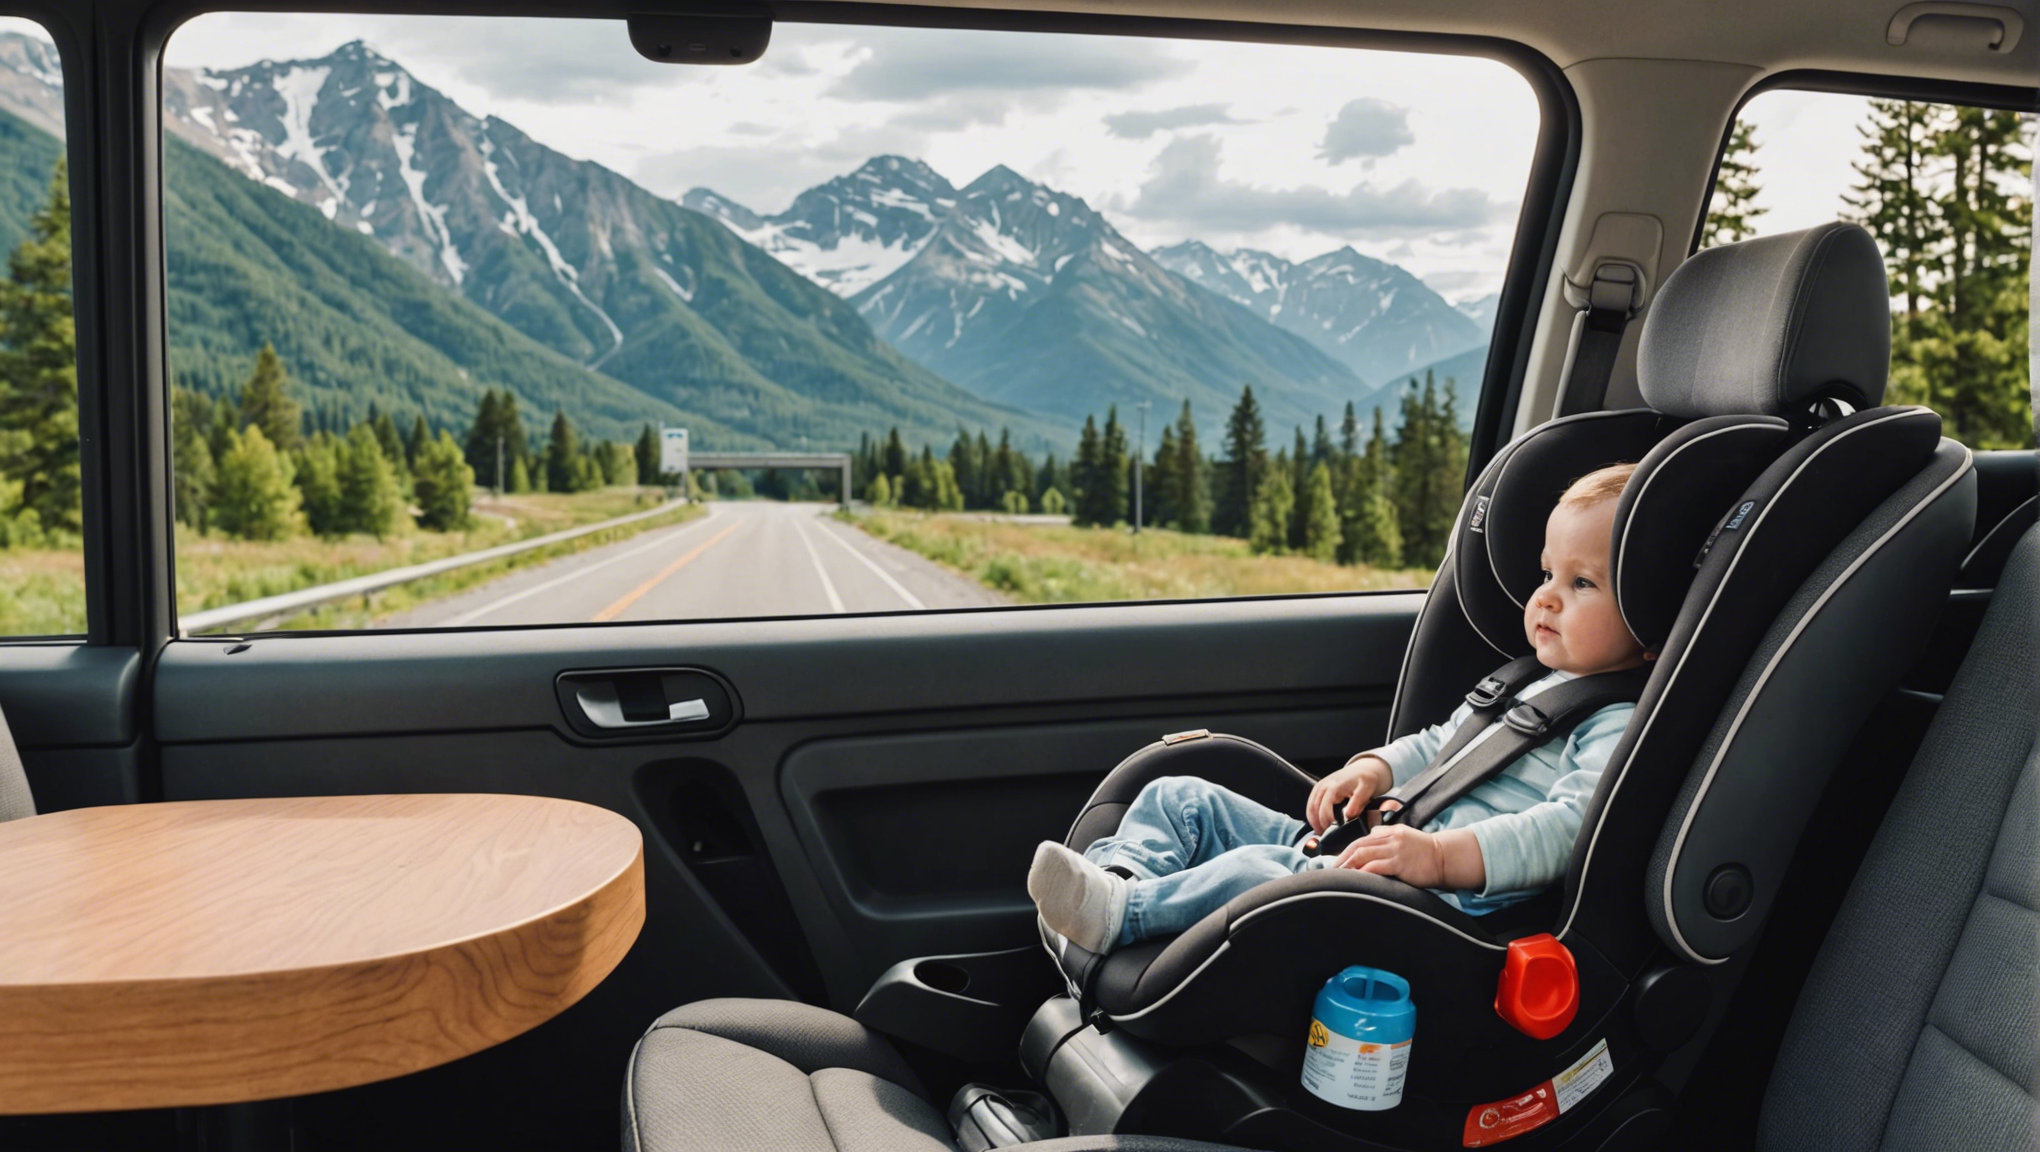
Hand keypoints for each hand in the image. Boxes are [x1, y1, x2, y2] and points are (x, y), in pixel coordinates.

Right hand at [1307, 754, 1392, 832]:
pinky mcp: (1318, 788)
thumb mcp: (1367, 789)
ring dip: (1314, 822)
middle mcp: (1323, 786)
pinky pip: (1310, 804)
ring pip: (1310, 808)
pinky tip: (1319, 824)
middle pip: (1314, 810)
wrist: (1362, 769)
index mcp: (1334, 787)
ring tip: (1322, 833)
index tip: (1334, 833)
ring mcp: (1319, 786)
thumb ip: (1357, 803)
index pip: (1324, 810)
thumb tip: (1347, 816)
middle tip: (1327, 837)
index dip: (1328, 823)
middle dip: (1319, 825)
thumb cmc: (1365, 780)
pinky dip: (1312, 815)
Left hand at [1331, 826, 1485, 890]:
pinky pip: (1375, 867)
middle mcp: (1390, 839)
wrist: (1445, 857)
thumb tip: (1371, 834)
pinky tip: (1354, 878)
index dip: (1347, 850)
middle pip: (1358, 846)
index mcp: (1390, 832)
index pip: (1362, 840)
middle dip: (1343, 858)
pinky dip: (1362, 872)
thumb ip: (1387, 834)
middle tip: (1331, 870)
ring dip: (1348, 865)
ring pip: (1363, 855)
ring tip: (1338, 875)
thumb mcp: (1405, 836)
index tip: (1337, 861)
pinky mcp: (1399, 863)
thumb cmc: (1426, 851)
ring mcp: (1394, 851)